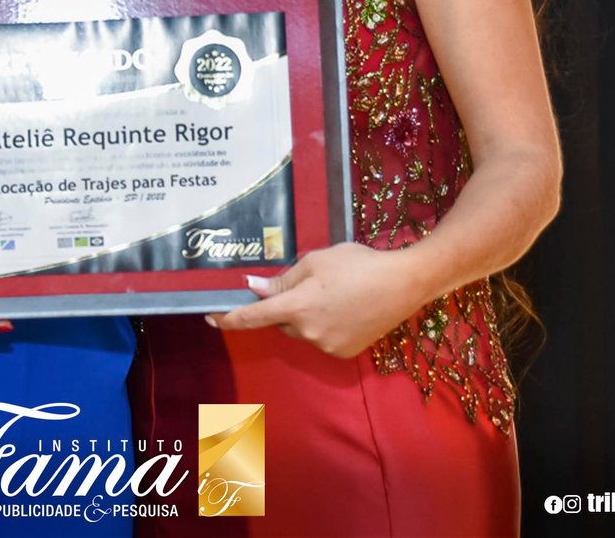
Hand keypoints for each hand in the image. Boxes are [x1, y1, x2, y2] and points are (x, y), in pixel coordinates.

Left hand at [208, 243, 426, 357]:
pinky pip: (321, 339)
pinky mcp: (343, 353)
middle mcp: (308, 332)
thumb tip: (255, 289)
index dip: (228, 317)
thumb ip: (283, 279)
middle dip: (284, 307)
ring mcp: (327, 347)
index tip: (210, 317)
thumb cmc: (358, 264)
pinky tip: (346, 308)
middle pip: (280, 322)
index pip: (253, 317)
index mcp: (298, 306)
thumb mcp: (316, 262)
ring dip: (305, 316)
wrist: (404, 284)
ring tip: (334, 294)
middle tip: (305, 286)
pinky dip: (324, 326)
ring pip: (301, 331)